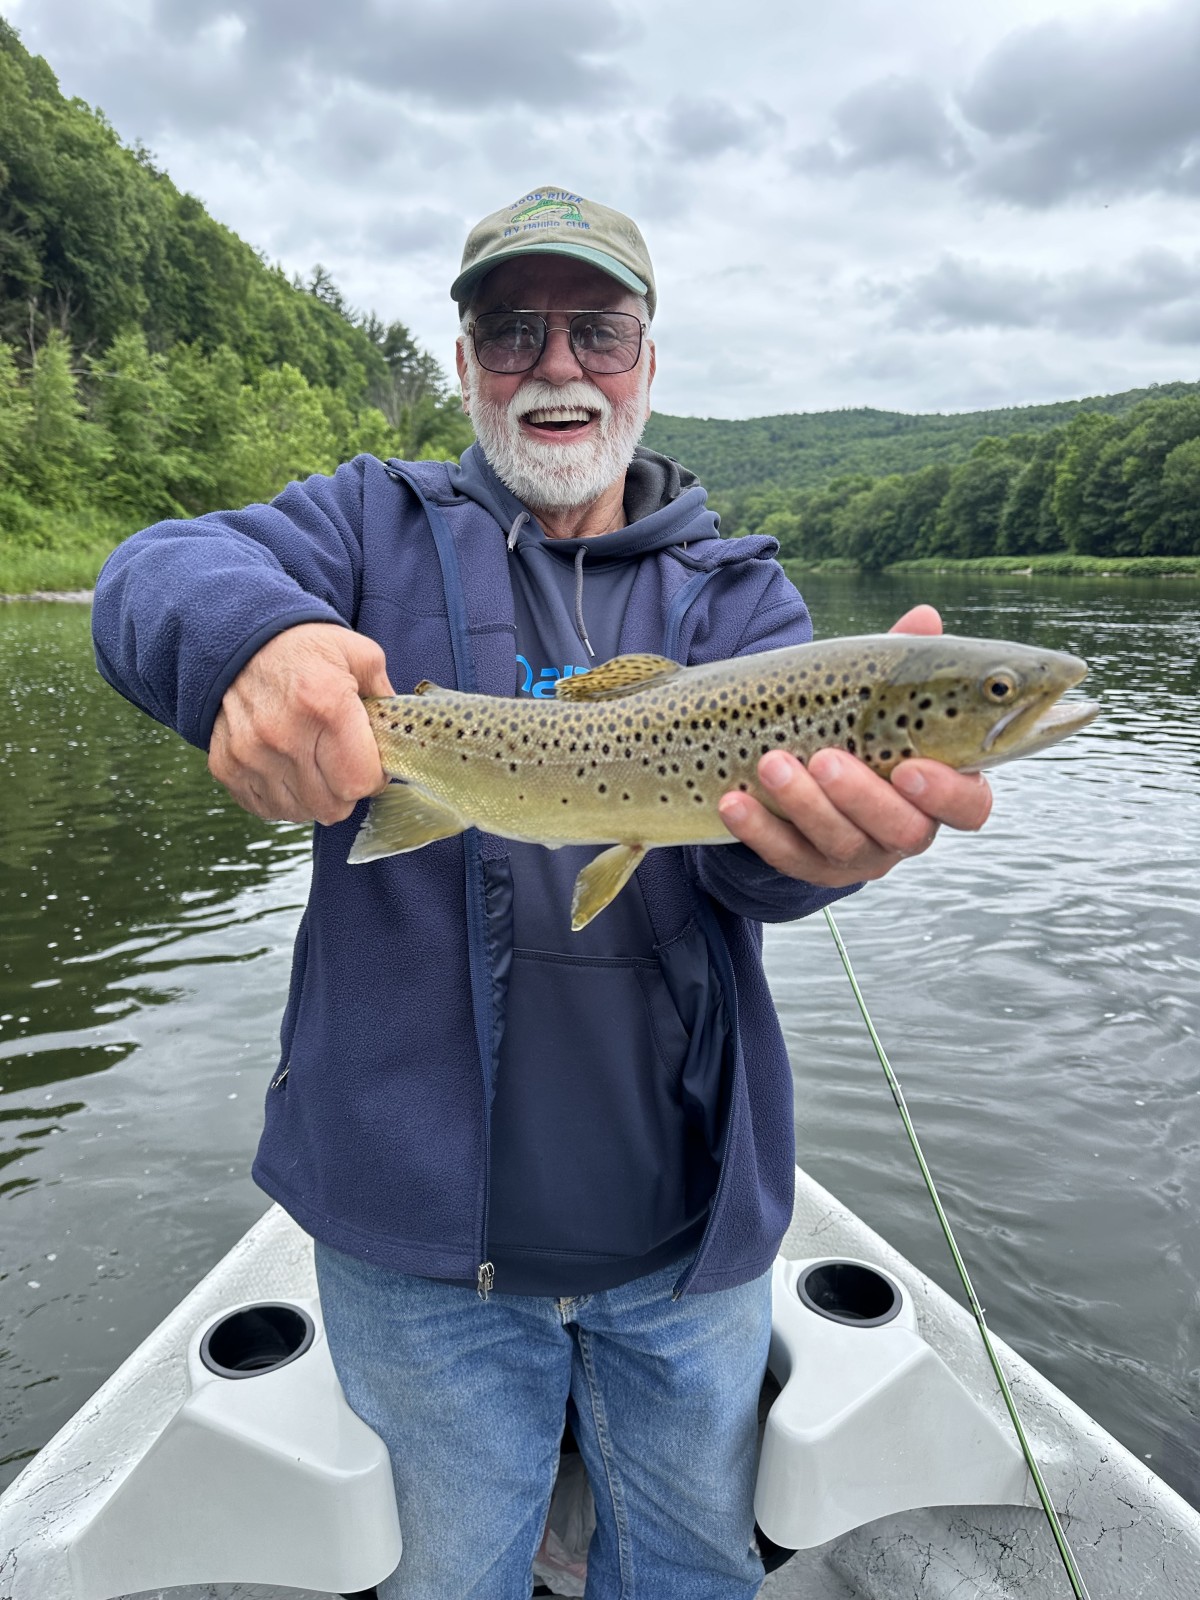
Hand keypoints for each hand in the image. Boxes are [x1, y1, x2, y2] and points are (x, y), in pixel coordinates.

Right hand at [208, 623, 394, 823]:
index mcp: (325, 706)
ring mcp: (251, 755)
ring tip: (314, 765)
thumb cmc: (303, 649)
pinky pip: (267, 809)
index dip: (374, 778)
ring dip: (315, 797)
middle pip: (333, 806)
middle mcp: (284, 736)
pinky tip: (288, 770)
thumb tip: (399, 731)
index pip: (360, 782)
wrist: (238, 640)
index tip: (371, 762)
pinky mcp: (226, 767)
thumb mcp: (357, 653)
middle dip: (346, 791)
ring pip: (300, 812)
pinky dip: (283, 799)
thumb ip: (386, 694)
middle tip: (343, 765)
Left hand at [716, 605, 992, 887]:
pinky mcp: (810, 866)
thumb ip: (902, 663)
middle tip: (825, 758)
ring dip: (804, 805)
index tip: (908, 767)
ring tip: (770, 763)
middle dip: (861, 796)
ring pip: (842, 845)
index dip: (946, 794)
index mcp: (939, 789)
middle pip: (904, 831)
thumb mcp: (875, 691)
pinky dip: (758, 830)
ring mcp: (859, 854)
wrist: (799, 769)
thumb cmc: (854, 723)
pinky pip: (787, 857)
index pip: (968, 807)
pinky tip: (732, 801)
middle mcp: (907, 829)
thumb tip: (924, 617)